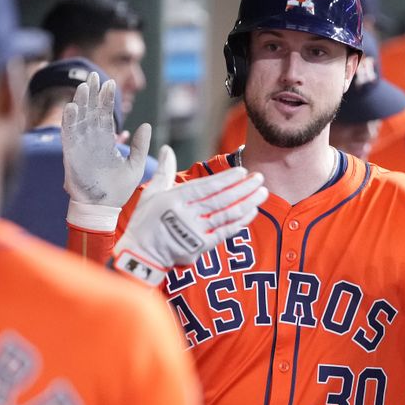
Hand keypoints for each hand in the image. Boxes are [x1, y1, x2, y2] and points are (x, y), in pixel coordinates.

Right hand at [62, 72, 150, 207]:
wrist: (103, 208)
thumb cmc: (118, 190)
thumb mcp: (135, 166)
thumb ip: (140, 146)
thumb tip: (146, 125)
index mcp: (105, 142)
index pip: (104, 116)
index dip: (106, 100)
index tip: (110, 83)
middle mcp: (91, 141)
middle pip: (90, 113)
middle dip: (92, 94)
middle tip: (93, 75)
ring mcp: (80, 147)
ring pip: (79, 120)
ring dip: (80, 103)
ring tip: (84, 86)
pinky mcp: (71, 155)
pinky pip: (69, 135)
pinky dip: (70, 121)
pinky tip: (72, 107)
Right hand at [113, 145, 268, 284]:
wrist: (142, 255)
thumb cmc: (145, 222)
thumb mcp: (151, 194)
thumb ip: (164, 171)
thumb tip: (166, 149)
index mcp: (174, 200)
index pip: (205, 187)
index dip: (226, 179)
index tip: (242, 171)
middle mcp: (186, 215)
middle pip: (221, 200)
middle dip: (243, 188)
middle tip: (259, 178)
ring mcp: (195, 232)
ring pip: (227, 215)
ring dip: (247, 203)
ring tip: (262, 193)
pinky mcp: (202, 246)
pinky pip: (226, 232)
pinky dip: (241, 221)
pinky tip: (252, 211)